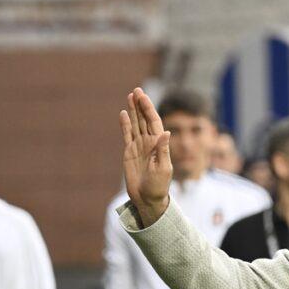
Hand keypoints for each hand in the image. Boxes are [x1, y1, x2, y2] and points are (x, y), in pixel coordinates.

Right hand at [119, 87, 171, 223]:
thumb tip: (166, 132)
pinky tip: (123, 113)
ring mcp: (139, 146)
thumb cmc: (159, 186)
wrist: (148, 198)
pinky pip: (127, 135)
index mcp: (160, 144)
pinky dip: (125, 124)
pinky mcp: (129, 152)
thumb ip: (163, 150)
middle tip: (137, 90)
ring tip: (130, 96)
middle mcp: (150, 142)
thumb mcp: (163, 168)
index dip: (148, 108)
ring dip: (133, 111)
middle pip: (144, 119)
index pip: (154, 122)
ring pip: (136, 124)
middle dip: (141, 105)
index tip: (143, 96)